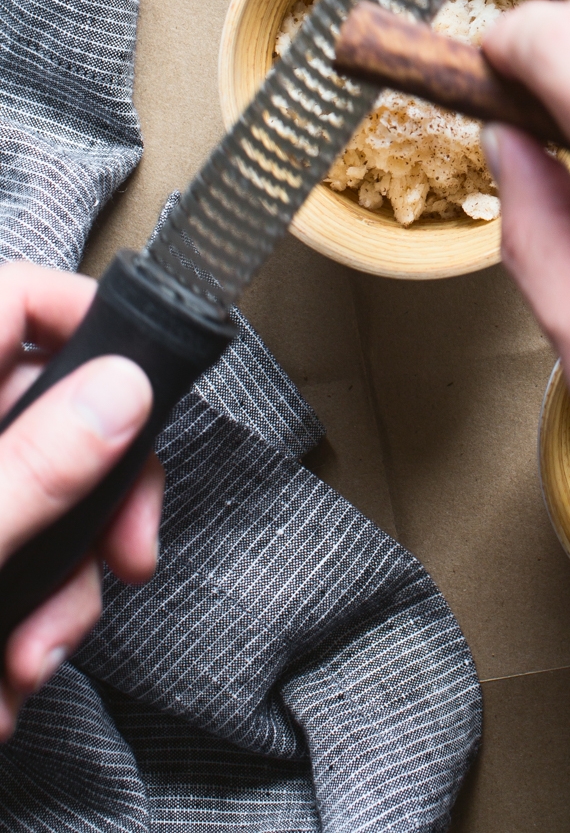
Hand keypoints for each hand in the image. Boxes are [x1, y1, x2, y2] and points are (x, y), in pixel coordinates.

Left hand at [0, 265, 161, 739]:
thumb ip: (29, 468)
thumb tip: (121, 389)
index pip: (15, 304)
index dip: (90, 325)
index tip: (149, 389)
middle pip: (43, 416)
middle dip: (89, 506)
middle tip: (123, 561)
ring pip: (30, 505)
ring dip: (52, 593)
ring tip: (24, 670)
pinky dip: (8, 628)